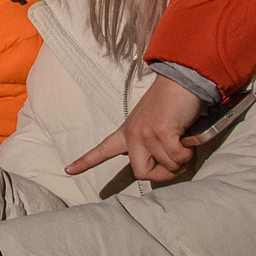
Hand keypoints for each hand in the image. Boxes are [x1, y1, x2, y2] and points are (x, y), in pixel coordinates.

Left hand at [65, 73, 202, 183]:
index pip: (102, 149)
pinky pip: (176, 157)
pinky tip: (187, 138)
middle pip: (141, 172)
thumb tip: (165, 166)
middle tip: (176, 163)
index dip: (86, 162)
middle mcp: (132, 133)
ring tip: (183, 141)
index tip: (68, 170)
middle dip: (163, 174)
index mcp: (127, 132)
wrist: (181, 81)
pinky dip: (187, 153)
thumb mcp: (155, 125)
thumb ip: (152, 145)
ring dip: (180, 160)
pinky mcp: (161, 132)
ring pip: (166, 166)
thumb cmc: (173, 104)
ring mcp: (144, 133)